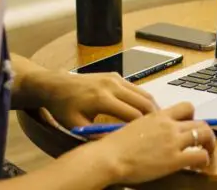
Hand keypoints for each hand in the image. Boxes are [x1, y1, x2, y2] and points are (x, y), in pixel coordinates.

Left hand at [34, 71, 158, 129]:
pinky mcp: (116, 75)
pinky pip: (135, 88)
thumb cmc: (64, 108)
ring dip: (151, 106)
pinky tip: (143, 110)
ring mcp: (115, 78)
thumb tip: (118, 142)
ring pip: (142, 93)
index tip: (148, 138)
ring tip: (155, 121)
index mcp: (102, 99)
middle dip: (153, 116)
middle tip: (159, 129)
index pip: (132, 115)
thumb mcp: (76, 125)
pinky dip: (142, 99)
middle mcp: (112, 86)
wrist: (56, 85)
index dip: (142, 127)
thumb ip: (97, 134)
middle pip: (143, 102)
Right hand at [95, 102, 216, 183]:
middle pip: (200, 122)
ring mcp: (174, 141)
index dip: (193, 116)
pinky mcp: (175, 159)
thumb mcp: (134, 126)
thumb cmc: (115, 145)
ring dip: (209, 144)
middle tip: (203, 142)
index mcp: (159, 115)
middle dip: (205, 132)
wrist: (110, 157)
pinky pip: (200, 155)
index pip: (186, 107)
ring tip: (206, 153)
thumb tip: (154, 132)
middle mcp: (169, 125)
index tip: (190, 125)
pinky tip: (199, 166)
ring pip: (205, 135)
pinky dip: (205, 159)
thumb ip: (149, 125)